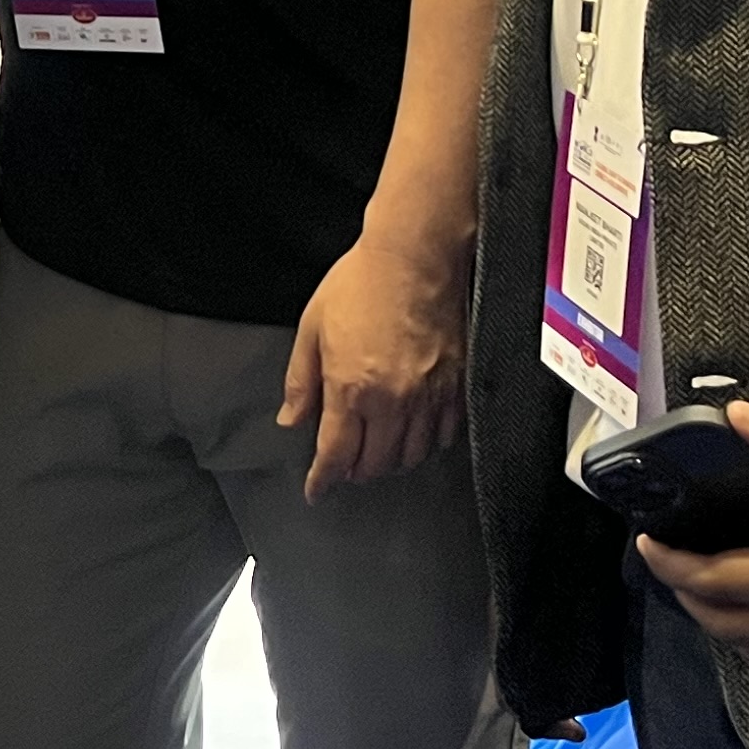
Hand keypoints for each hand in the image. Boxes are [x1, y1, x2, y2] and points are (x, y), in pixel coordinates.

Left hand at [278, 224, 468, 495]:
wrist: (414, 257)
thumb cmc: (359, 284)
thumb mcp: (313, 327)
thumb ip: (301, 380)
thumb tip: (292, 419)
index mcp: (350, 388)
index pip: (336, 455)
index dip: (323, 480)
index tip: (316, 491)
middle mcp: (392, 401)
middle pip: (375, 464)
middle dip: (355, 473)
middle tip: (344, 468)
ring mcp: (429, 396)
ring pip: (411, 456)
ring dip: (390, 463)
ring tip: (377, 454)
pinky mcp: (456, 386)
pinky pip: (444, 436)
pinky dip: (426, 445)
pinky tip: (414, 435)